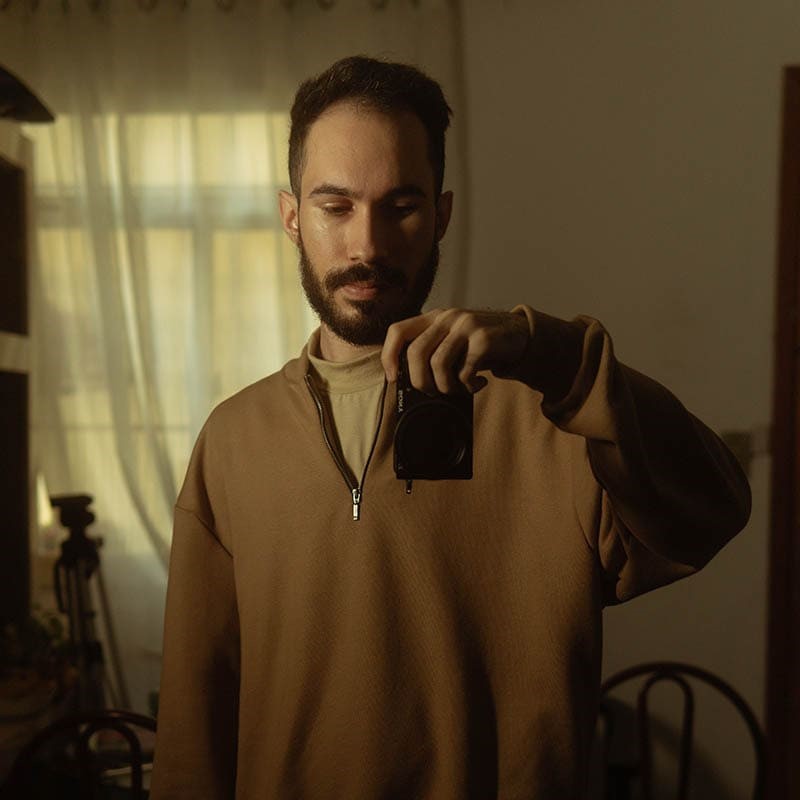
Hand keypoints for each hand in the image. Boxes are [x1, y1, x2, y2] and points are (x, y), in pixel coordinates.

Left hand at [381, 308, 529, 394]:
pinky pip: (464, 370)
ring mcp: (465, 325)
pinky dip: (468, 386)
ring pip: (438, 364)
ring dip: (446, 386)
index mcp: (434, 317)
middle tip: (434, 392)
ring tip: (458, 389)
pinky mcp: (483, 338)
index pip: (397, 331)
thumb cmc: (480, 345)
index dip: (389, 356)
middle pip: (416, 353)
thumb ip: (432, 351)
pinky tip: (477, 384)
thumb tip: (408, 382)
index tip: (393, 378)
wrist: (520, 335)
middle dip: (421, 381)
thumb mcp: (453, 341)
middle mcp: (447, 317)